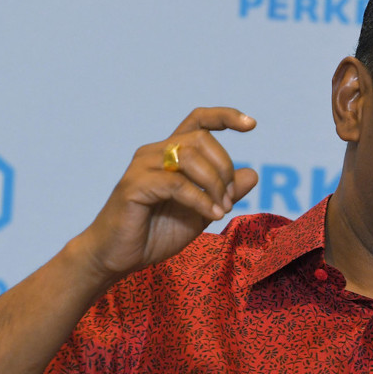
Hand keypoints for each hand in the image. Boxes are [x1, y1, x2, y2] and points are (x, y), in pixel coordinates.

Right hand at [75, 107, 258, 283]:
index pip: (199, 120)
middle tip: (228, 200)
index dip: (225, 117)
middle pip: (201, 138)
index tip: (251, 125)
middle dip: (224, 168)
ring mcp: (143, 166)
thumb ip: (225, 193)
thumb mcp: (202, 212)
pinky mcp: (134, 186)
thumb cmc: (156, 232)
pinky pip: (177, 184)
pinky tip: (212, 215)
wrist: (119, 257)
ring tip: (220, 210)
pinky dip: (201, 199)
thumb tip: (253, 174)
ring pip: (189, 156)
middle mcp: (156, 152)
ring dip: (214, 184)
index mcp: (171, 153)